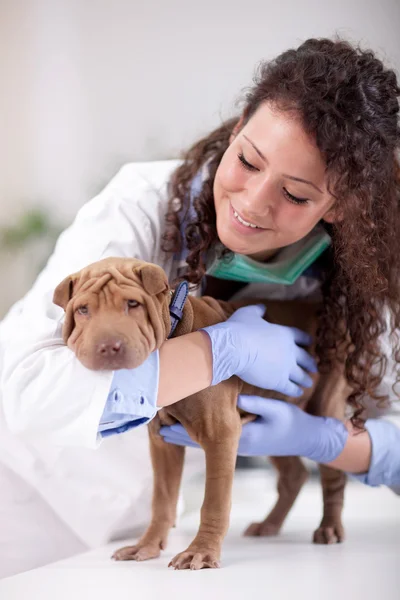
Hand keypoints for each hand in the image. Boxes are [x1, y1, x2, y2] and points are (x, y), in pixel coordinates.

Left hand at [160, 395, 347, 463]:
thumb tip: (236, 396)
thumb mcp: (275, 409)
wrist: (305, 440)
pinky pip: (212, 434)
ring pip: (202, 436)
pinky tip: (185, 419)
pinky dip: (197, 427)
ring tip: (162, 417)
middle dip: (176, 429)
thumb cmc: (291, 424)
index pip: (203, 437)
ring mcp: (236, 442)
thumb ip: (255, 403)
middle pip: (197, 438)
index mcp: (241, 438)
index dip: (181, 429)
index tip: (162, 420)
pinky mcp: (239, 437)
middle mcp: (234, 444)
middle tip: (153, 418)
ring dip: (184, 428)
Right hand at [201, 304, 316, 396]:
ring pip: (300, 375)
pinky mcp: (278, 381)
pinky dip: (295, 391)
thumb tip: (263, 308)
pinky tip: (298, 393)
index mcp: (285, 334)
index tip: (310, 343)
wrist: (235, 348)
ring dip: (305, 379)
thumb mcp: (249, 313)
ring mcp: (286, 367)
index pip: (300, 336)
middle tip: (314, 367)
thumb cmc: (240, 329)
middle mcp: (290, 351)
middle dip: (310, 363)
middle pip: (305, 358)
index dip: (306, 340)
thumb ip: (258, 310)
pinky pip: (290, 388)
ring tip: (308, 383)